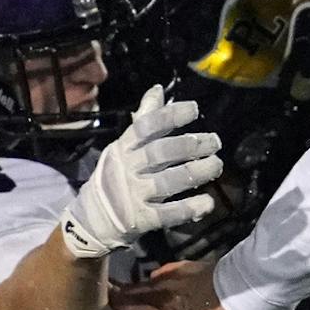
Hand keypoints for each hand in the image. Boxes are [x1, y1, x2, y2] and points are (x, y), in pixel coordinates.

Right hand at [61, 85, 222, 258]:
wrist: (92, 219)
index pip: (145, 127)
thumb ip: (145, 121)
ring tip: (217, 165)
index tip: (194, 109)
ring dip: (195, 173)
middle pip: (160, 153)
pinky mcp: (141, 219)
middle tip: (215, 141)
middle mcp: (127, 169)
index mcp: (124, 148)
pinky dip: (188, 208)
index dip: (170, 116)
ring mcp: (133, 195)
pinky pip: (167, 214)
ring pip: (167, 182)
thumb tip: (159, 89)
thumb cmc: (116, 176)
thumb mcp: (124, 147)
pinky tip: (207, 203)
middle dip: (189, 145)